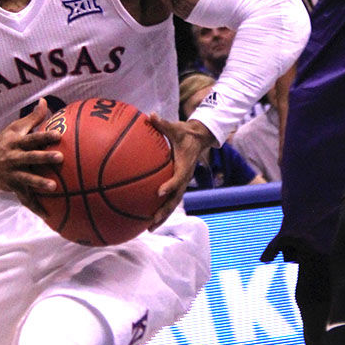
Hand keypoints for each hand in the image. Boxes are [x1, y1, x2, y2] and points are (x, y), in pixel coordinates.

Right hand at [0, 98, 62, 207]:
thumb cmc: (2, 143)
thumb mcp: (14, 129)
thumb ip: (32, 118)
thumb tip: (45, 101)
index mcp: (16, 142)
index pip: (32, 137)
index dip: (45, 135)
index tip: (59, 134)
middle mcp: (13, 157)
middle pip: (30, 157)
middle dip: (44, 157)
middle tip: (61, 157)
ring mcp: (12, 173)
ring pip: (27, 179)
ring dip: (39, 183)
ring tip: (54, 187)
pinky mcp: (12, 187)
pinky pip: (25, 198)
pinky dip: (36, 207)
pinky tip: (49, 214)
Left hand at [146, 113, 213, 227]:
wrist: (199, 139)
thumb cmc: (185, 133)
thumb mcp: (176, 127)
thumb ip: (162, 123)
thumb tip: (150, 115)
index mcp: (184, 166)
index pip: (177, 178)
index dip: (169, 186)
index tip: (158, 192)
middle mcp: (184, 178)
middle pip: (174, 200)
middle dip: (163, 212)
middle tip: (151, 223)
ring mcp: (181, 184)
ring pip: (172, 204)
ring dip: (162, 217)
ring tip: (148, 229)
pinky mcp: (178, 185)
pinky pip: (169, 199)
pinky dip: (160, 209)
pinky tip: (145, 217)